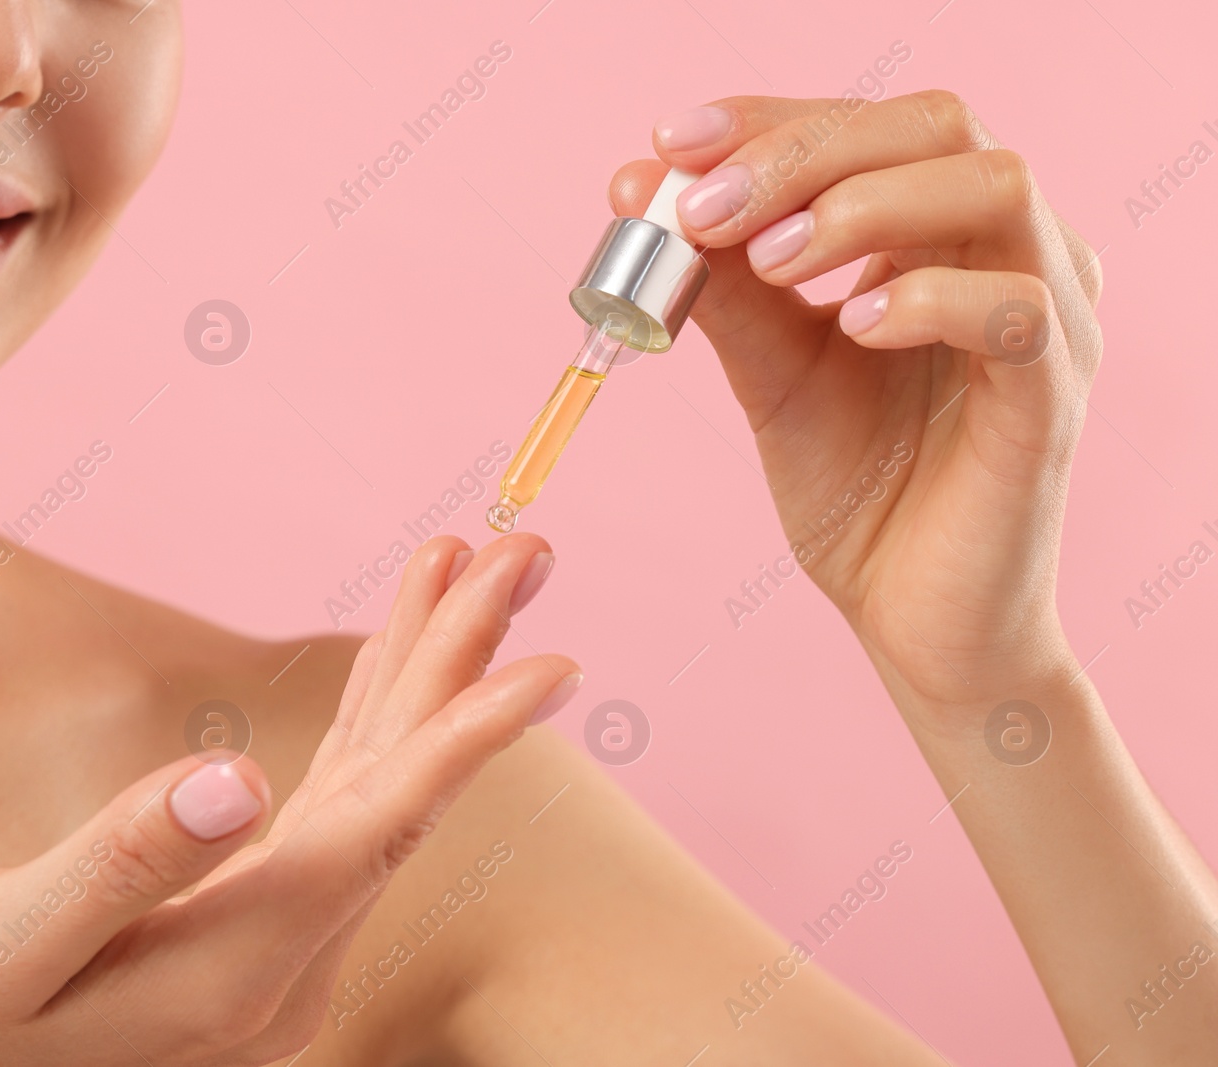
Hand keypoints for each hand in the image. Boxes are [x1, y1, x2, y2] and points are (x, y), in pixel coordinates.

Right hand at [0, 535, 577, 1066]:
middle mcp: (283, 963)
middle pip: (397, 794)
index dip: (463, 744)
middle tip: (524, 553)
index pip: (372, 835)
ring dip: (422, 675)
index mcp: (232, 971)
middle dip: (462, 666)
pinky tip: (393, 654)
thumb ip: (121, 870)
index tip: (550, 666)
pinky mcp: (253, 910)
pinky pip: (336, 799)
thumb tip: (241, 782)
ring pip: (376, 787)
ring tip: (465, 567)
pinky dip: (368, 716)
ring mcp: (277, 940)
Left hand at [615, 91, 1103, 710]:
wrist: (909, 617)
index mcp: (944, 233)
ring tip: (770, 261)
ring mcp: (1049, 316)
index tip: (671, 141)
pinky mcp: (1052, 397)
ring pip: (995, 187)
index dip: (769, 118)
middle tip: (705, 208)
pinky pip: (1018, 309)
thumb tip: (642, 188)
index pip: (869, 125)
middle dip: (803, 153)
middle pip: (934, 126)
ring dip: (863, 205)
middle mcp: (1010, 252)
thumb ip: (726, 284)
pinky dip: (924, 299)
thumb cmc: (857, 489)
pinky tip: (850, 326)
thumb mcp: (771, 372)